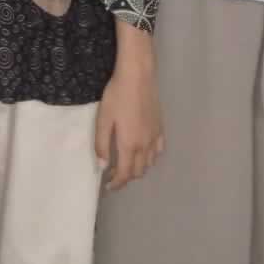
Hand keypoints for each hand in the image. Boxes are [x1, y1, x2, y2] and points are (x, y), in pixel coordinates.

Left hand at [95, 58, 163, 191]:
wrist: (137, 77)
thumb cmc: (116, 96)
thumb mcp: (103, 119)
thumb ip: (102, 144)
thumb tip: (102, 166)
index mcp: (129, 145)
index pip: (124, 173)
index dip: (117, 183)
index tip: (108, 187)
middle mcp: (145, 146)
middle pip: (138, 171)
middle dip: (126, 177)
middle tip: (114, 174)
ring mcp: (155, 137)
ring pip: (149, 163)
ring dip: (138, 169)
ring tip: (126, 164)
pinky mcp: (160, 128)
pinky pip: (158, 151)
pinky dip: (151, 158)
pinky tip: (144, 152)